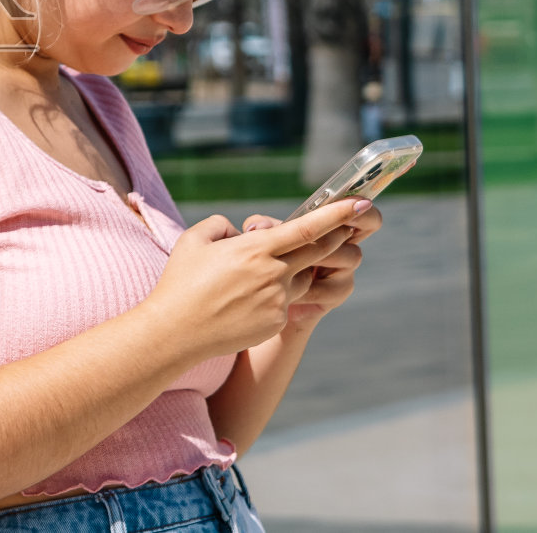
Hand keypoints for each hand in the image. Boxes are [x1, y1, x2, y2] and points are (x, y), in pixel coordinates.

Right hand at [148, 198, 372, 358]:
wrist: (176, 331)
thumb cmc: (180, 282)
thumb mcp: (194, 240)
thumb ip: (222, 225)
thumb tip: (242, 232)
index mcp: (255, 249)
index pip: (307, 229)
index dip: (337, 215)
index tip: (360, 204)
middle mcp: (273, 274)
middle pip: (318, 252)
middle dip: (335, 238)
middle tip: (346, 227)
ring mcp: (278, 300)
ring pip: (303, 278)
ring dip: (296, 270)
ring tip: (258, 274)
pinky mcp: (276, 322)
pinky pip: (287, 301)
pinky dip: (276, 295)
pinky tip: (244, 301)